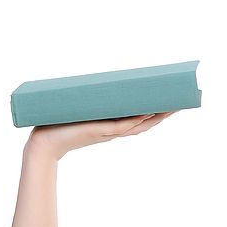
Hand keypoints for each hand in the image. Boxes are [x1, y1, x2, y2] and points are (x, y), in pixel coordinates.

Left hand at [27, 111, 177, 160]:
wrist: (43, 144)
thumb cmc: (58, 127)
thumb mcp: (78, 110)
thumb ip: (89, 100)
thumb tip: (92, 81)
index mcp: (110, 126)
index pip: (138, 119)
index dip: (156, 112)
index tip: (171, 102)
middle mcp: (112, 130)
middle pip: (145, 123)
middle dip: (165, 113)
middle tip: (183, 102)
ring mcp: (107, 131)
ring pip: (138, 125)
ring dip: (157, 117)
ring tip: (175, 107)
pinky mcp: (98, 131)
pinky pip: (122, 126)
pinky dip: (136, 121)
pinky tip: (149, 115)